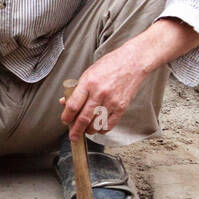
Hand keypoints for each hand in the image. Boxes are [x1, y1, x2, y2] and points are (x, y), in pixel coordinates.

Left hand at [61, 17, 198, 140]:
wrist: (133, 62)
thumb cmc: (110, 65)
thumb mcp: (89, 72)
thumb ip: (77, 89)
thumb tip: (65, 102)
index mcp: (88, 83)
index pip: (73, 105)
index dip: (66, 117)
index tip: (65, 121)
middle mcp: (100, 93)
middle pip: (83, 118)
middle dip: (76, 131)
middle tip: (73, 137)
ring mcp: (112, 101)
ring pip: (96, 124)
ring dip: (89, 131)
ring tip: (86, 130)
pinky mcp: (122, 106)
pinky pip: (109, 124)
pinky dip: (102, 129)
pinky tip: (98, 128)